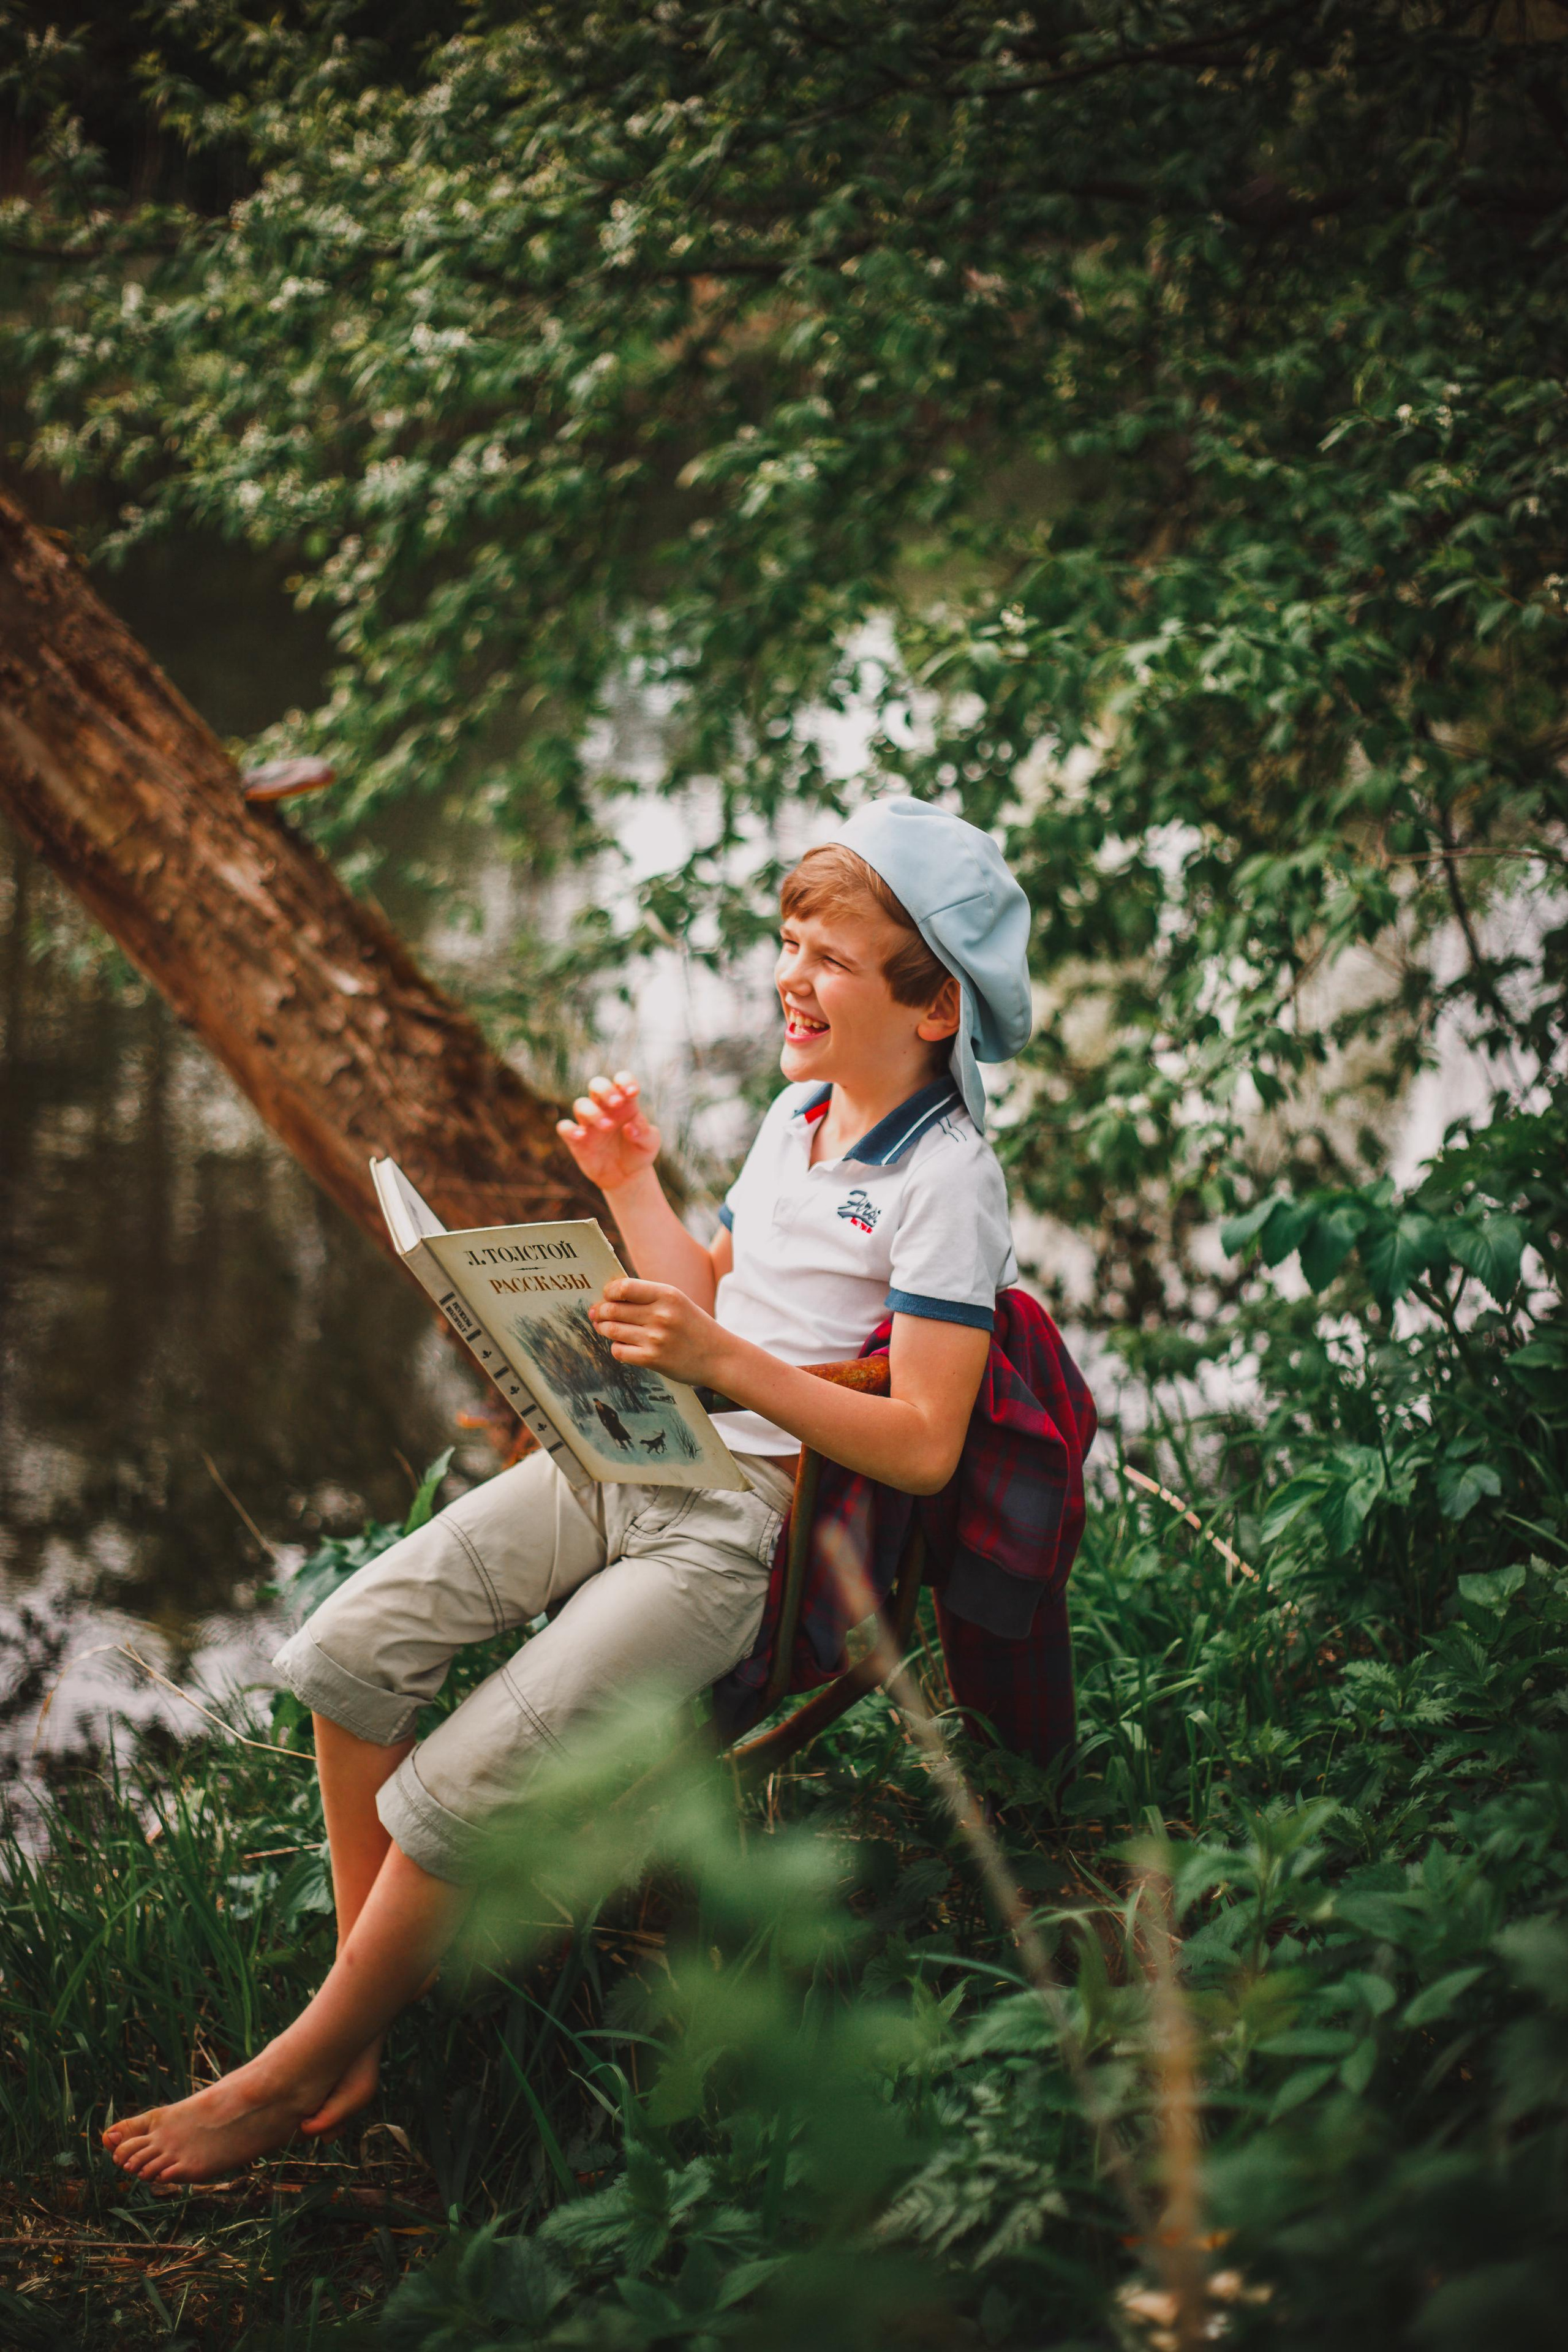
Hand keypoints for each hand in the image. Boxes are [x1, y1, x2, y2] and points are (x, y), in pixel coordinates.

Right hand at [556, 1071, 661, 1196]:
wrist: (627, 1177)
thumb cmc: (639, 1153)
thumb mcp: (649, 1143)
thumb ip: (644, 1131)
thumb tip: (630, 1126)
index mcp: (625, 1104)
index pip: (621, 1080)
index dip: (625, 1081)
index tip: (633, 1093)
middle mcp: (604, 1109)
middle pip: (596, 1084)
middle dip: (605, 1090)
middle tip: (617, 1104)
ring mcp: (589, 1123)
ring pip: (581, 1104)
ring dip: (593, 1112)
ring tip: (608, 1127)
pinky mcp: (576, 1140)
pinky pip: (564, 1127)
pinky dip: (570, 1129)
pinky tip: (582, 1136)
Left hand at [589, 1280, 726, 1388]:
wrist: (719, 1356)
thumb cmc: (694, 1327)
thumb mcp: (677, 1302)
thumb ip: (647, 1297)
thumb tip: (608, 1298)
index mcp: (667, 1294)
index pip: (624, 1287)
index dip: (609, 1292)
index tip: (607, 1296)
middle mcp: (661, 1315)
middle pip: (613, 1309)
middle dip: (600, 1311)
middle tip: (597, 1314)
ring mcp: (656, 1338)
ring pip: (612, 1330)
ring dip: (604, 1329)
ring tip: (605, 1328)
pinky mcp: (653, 1359)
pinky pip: (619, 1351)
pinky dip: (616, 1348)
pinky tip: (623, 1346)